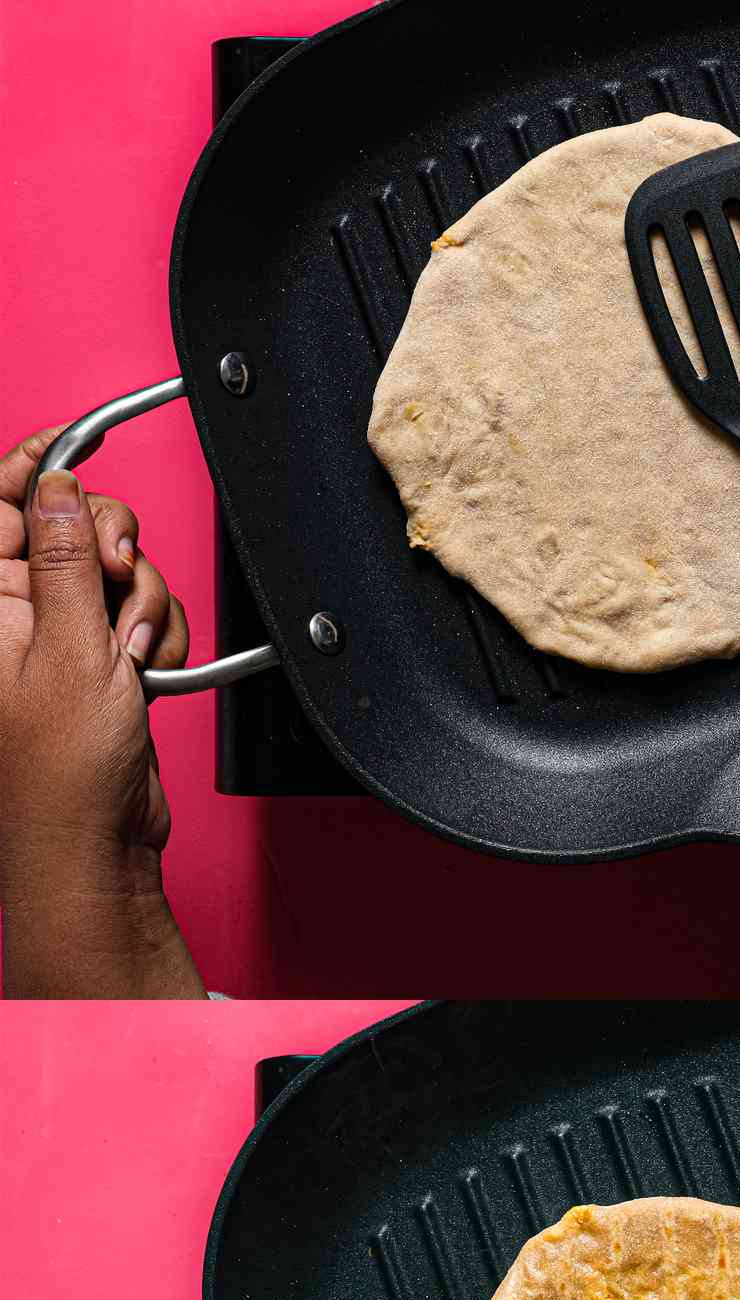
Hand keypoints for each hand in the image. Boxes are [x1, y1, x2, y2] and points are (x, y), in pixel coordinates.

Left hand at [0, 429, 203, 995]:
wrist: (97, 846)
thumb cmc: (65, 774)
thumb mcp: (70, 648)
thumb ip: (62, 558)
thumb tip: (55, 488)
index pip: (1, 502)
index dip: (37, 466)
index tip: (74, 444)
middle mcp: (14, 615)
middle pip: (69, 526)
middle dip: (111, 546)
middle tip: (121, 574)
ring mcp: (57, 639)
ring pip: (114, 572)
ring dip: (141, 604)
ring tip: (134, 656)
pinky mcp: (97, 663)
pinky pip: (136, 617)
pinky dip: (154, 638)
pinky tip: (148, 674)